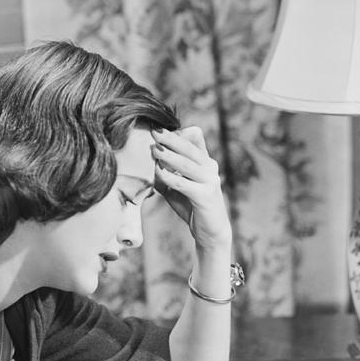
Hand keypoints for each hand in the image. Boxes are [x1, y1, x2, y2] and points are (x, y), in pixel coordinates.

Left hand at [152, 127, 231, 249]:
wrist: (210, 231)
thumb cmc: (192, 207)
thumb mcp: (176, 187)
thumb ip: (165, 174)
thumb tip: (149, 163)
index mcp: (205, 162)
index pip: (196, 138)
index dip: (179, 132)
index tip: (159, 129)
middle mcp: (210, 167)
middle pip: (189, 147)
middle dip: (170, 139)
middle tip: (153, 131)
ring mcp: (210, 180)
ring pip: (186, 163)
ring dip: (168, 155)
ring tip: (153, 150)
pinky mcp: (205, 195)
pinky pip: (183, 183)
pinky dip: (169, 176)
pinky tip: (158, 172)